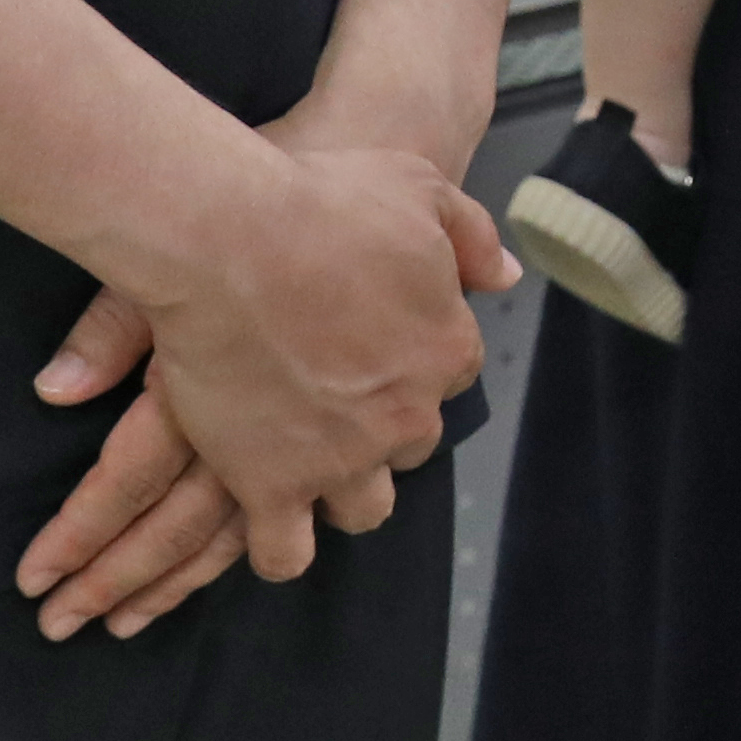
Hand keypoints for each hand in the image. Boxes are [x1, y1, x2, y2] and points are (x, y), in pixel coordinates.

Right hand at [5, 133, 512, 634]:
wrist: (232, 238)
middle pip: (411, 444)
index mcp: (448, 348)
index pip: (449, 373)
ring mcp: (343, 459)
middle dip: (381, 428)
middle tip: (332, 400)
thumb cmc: (322, 200)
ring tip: (303, 463)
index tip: (370, 343)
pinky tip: (263, 516)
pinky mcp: (274, 487)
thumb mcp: (419, 188)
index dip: (409, 359)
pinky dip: (279, 544)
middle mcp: (408, 415)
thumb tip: (507, 277)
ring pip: (363, 509)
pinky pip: (286, 552)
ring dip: (341, 490)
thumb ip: (472, 236)